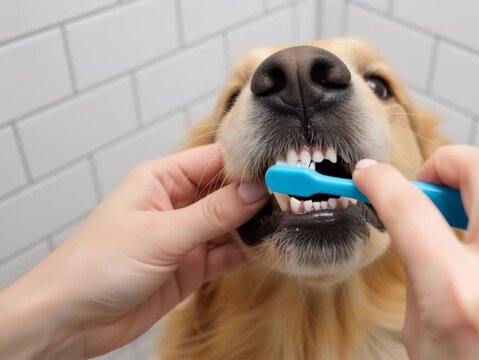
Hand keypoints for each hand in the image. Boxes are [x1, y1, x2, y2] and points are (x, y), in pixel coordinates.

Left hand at [0, 143, 268, 358]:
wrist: (70, 320)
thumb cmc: (95, 266)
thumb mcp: (161, 235)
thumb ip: (213, 214)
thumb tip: (255, 191)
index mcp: (162, 180)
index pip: (216, 161)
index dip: (250, 165)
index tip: (284, 170)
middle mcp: (177, 203)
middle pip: (228, 192)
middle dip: (259, 197)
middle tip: (296, 199)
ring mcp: (185, 236)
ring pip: (231, 224)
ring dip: (256, 227)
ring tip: (289, 224)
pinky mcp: (190, 266)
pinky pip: (227, 254)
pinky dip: (247, 253)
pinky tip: (269, 250)